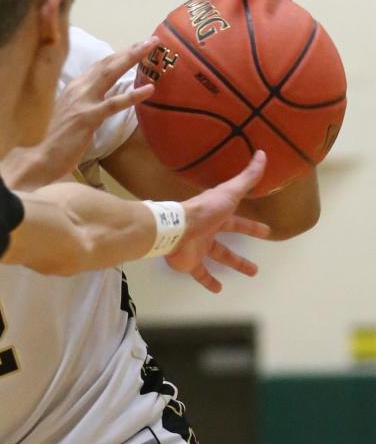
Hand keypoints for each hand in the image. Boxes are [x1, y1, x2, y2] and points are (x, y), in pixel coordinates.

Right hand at [1, 37, 156, 189]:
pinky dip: (132, 95)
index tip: (137, 46)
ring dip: (131, 58)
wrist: (39, 157)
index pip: (99, 65)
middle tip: (151, 40)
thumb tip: (102, 97)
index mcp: (73, 87)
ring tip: (151, 48)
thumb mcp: (70, 113)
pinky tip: (149, 89)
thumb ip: (84, 102)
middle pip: (107, 63)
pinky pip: (113, 103)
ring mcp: (81, 102)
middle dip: (130, 49)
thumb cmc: (56, 140)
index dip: (119, 54)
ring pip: (110, 74)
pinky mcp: (86, 117)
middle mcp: (77, 89)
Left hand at [166, 151, 270, 291]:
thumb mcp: (229, 192)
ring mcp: (198, 247)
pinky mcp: (189, 261)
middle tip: (256, 266)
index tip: (266, 231)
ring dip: (233, 266)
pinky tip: (218, 289)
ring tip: (249, 275)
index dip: (252, 227)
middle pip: (227, 245)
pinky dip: (208, 281)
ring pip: (217, 258)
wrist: (176, 227)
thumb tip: (263, 154)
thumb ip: (246, 177)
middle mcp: (208, 232)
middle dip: (241, 254)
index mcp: (217, 217)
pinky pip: (200, 273)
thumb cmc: (204, 210)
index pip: (238, 222)